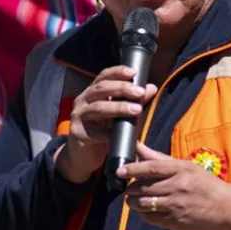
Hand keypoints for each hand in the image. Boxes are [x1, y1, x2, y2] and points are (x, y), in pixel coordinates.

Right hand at [55, 65, 157, 182]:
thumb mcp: (119, 115)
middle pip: (101, 89)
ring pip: (99, 108)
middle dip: (122, 88)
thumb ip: (133, 101)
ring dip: (119, 107)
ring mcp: (78, 117)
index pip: (103, 76)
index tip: (133, 72)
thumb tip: (151, 88)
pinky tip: (122, 135)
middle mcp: (82, 101)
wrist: (82, 157)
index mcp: (92, 93)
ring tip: (137, 109)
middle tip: (140, 92)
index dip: (117, 72)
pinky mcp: (78, 134)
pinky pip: (96, 132)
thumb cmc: (102, 132)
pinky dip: (110, 133)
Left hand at [119, 143, 230, 229]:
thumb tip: (138, 146)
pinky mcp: (175, 223)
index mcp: (181, 170)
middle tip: (128, 187)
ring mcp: (176, 206)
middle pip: (144, 187)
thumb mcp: (186, 166)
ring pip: (145, 204)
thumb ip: (160, 158)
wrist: (227, 208)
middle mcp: (178, 187)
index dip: (132, 168)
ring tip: (133, 199)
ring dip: (134, 202)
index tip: (119, 171)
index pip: (151, 168)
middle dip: (131, 188)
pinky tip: (145, 210)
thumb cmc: (205, 184)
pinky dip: (143, 214)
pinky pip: (151, 218)